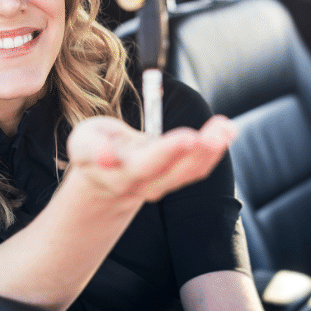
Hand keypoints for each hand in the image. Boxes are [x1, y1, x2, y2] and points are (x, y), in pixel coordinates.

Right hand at [67, 115, 235, 202]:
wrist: (106, 183)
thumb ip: (94, 147)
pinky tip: (226, 129)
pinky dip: (215, 149)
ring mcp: (161, 184)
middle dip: (187, 152)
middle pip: (166, 169)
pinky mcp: (176, 179)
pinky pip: (198, 168)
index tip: (184, 139)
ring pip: (188, 171)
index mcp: (117, 171)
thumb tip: (106, 155)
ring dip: (209, 149)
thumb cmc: (95, 149)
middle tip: (204, 134)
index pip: (137, 165)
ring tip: (225, 126)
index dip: (159, 154)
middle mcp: (140, 182)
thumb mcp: (84, 142)